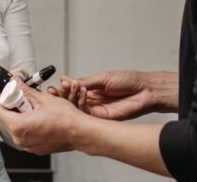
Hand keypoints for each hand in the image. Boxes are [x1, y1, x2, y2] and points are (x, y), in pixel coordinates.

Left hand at [0, 84, 86, 154]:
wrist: (79, 132)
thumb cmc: (65, 118)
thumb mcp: (43, 99)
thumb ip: (26, 90)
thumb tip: (16, 83)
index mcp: (19, 126)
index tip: (1, 92)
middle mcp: (20, 139)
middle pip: (6, 119)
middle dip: (10, 106)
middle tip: (18, 96)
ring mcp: (27, 145)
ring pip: (16, 127)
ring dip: (19, 115)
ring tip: (31, 106)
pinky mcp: (35, 148)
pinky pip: (25, 134)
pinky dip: (27, 124)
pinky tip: (38, 117)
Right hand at [49, 70, 176, 120]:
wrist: (145, 90)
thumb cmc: (129, 80)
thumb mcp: (102, 78)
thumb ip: (85, 82)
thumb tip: (68, 80)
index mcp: (94, 89)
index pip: (74, 90)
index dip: (64, 89)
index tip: (55, 85)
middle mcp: (94, 100)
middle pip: (73, 101)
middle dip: (62, 97)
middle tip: (52, 92)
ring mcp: (97, 110)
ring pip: (78, 109)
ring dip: (68, 102)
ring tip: (61, 94)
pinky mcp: (102, 118)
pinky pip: (87, 115)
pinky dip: (79, 108)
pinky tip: (74, 100)